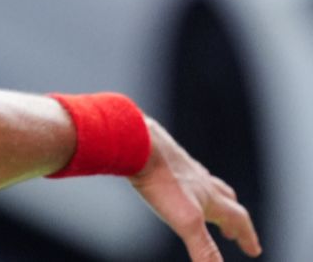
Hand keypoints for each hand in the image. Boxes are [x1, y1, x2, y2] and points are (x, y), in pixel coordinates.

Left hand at [130, 117, 260, 259]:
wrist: (138, 143)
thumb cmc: (163, 181)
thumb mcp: (186, 221)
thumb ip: (203, 249)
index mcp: (211, 197)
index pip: (238, 219)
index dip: (247, 236)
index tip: (254, 250)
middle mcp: (200, 180)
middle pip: (225, 199)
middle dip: (232, 217)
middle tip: (232, 230)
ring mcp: (180, 166)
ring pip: (203, 182)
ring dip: (210, 196)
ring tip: (207, 201)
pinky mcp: (160, 157)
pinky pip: (177, 169)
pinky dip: (183, 179)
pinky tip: (172, 178)